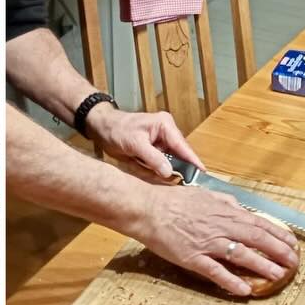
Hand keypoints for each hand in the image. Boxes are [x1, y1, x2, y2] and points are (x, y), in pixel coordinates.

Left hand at [85, 102, 200, 181]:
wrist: (102, 127)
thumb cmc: (117, 130)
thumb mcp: (135, 145)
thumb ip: (153, 159)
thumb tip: (169, 172)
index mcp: (165, 125)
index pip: (183, 146)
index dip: (193, 160)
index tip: (202, 173)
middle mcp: (166, 131)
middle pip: (178, 155)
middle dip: (172, 168)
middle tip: (170, 179)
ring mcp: (160, 140)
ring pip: (168, 161)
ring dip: (158, 168)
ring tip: (142, 164)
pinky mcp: (154, 148)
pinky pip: (158, 162)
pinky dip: (151, 168)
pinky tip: (139, 164)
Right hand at [132, 182, 298, 297]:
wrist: (148, 209)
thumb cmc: (172, 201)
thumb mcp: (204, 194)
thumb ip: (224, 201)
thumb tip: (239, 206)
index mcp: (224, 211)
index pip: (259, 223)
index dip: (278, 234)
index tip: (292, 243)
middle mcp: (220, 226)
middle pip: (257, 239)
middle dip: (278, 251)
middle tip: (293, 262)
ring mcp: (208, 243)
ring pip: (242, 255)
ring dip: (262, 266)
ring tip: (278, 275)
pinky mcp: (193, 258)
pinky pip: (216, 271)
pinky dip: (232, 281)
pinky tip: (244, 289)